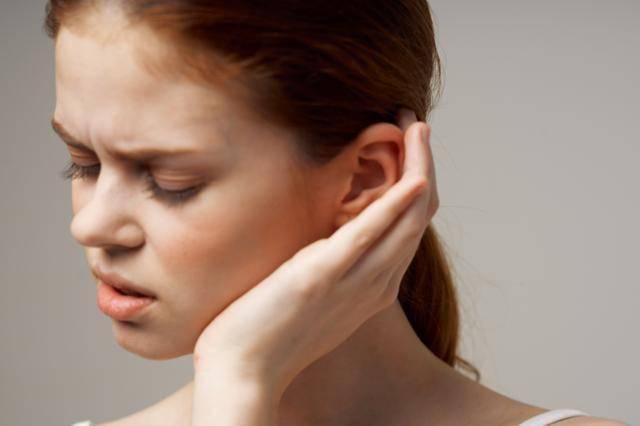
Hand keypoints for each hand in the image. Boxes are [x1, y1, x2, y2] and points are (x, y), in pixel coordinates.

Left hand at [192, 109, 439, 400]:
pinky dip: (395, 206)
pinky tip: (412, 178)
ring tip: (415, 128)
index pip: (410, 228)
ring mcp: (353, 281)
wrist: (243, 370)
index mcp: (373, 287)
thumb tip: (328, 228)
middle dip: (423, 165)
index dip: (416, 185)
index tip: (406, 148)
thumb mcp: (313, 290)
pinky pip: (369, 236)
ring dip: (418, 169)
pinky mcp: (322, 276)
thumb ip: (330, 260)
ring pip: (407, 220)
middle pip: (418, 217)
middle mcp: (375, 284)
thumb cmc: (270, 331)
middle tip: (416, 124)